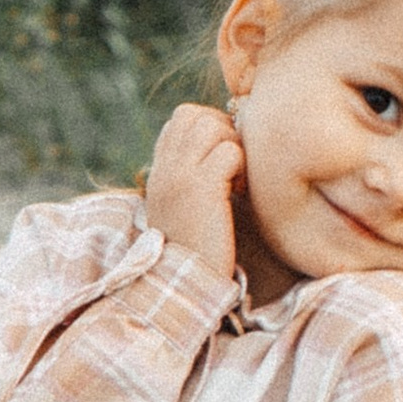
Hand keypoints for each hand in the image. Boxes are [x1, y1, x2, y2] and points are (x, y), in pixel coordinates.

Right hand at [144, 103, 243, 285]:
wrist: (181, 288)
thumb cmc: (194, 253)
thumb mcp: (184, 209)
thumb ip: (194, 176)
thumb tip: (226, 148)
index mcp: (159, 170)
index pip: (182, 118)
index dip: (210, 129)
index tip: (222, 161)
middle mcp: (165, 167)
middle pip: (196, 114)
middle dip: (224, 132)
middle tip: (233, 168)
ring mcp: (180, 175)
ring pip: (213, 125)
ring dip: (233, 146)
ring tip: (236, 180)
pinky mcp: (202, 188)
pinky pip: (230, 151)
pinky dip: (243, 168)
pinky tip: (240, 194)